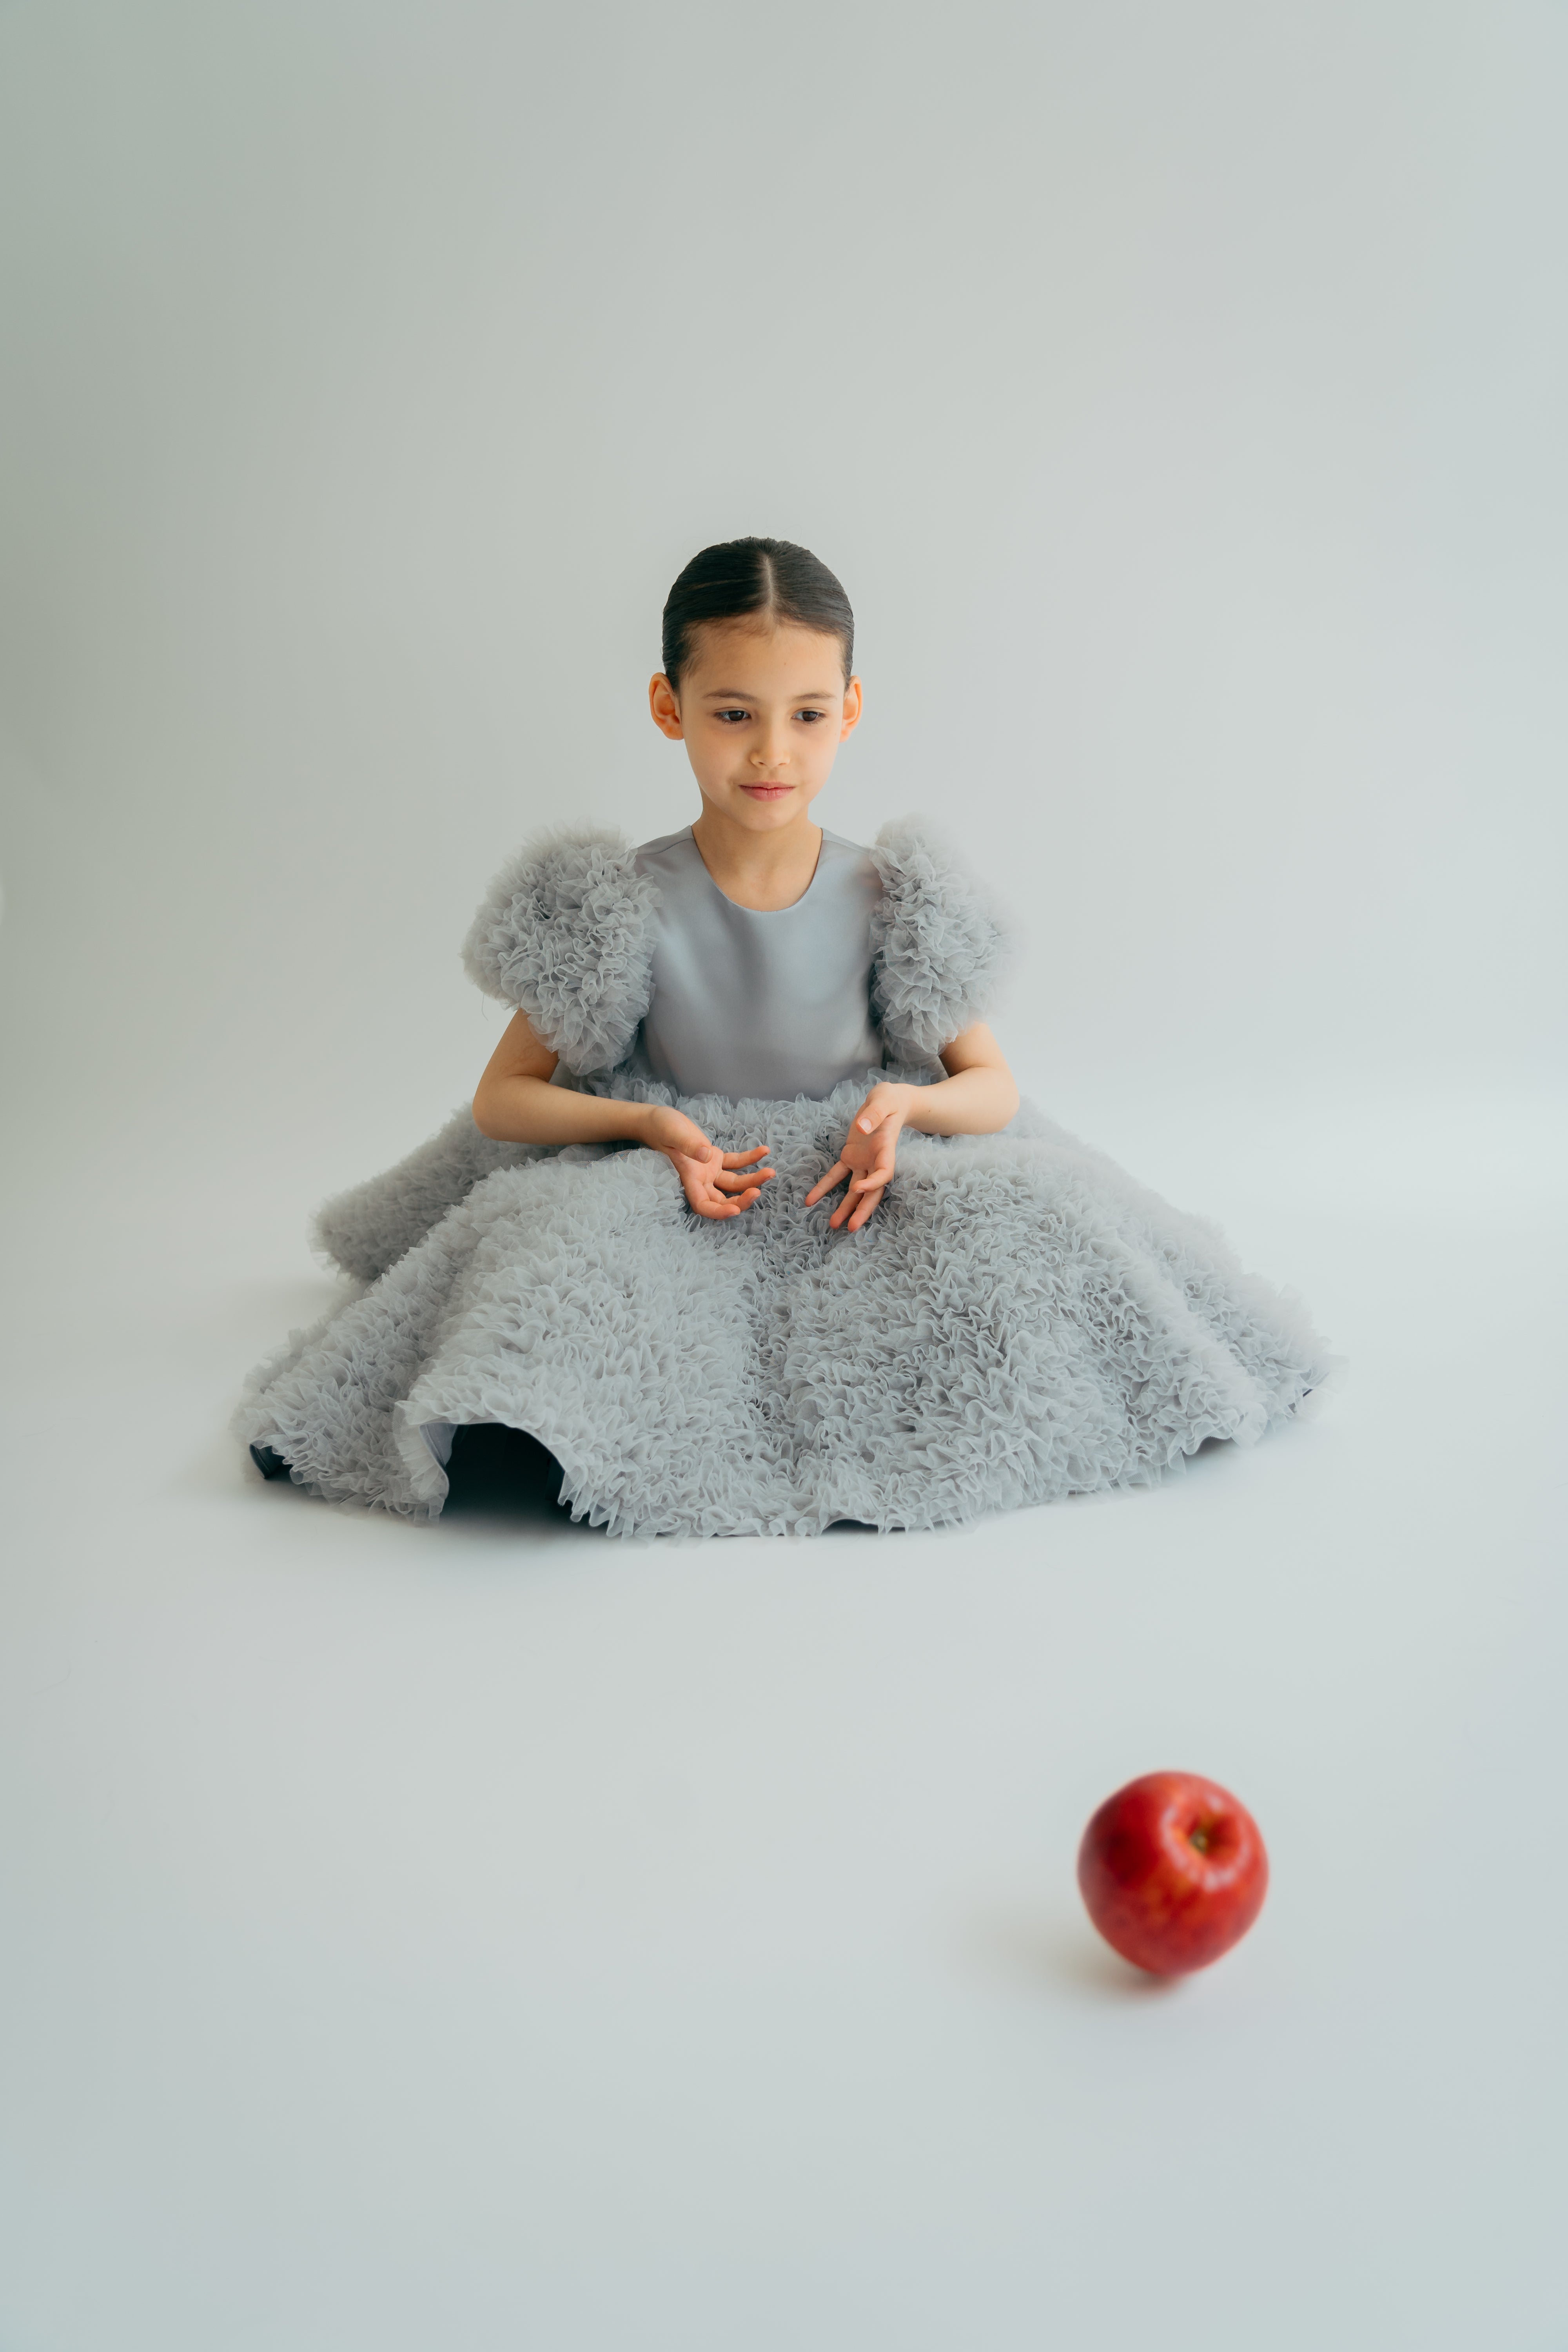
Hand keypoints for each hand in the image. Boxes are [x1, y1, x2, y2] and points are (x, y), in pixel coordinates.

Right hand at [640, 1103, 773, 1220]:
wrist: (656, 1120)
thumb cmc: (660, 1127)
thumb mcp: (672, 1133)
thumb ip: (689, 1145)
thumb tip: (706, 1155)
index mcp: (688, 1178)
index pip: (703, 1205)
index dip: (718, 1212)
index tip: (735, 1210)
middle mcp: (700, 1179)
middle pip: (723, 1199)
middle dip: (742, 1199)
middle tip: (758, 1192)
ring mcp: (708, 1170)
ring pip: (733, 1183)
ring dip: (752, 1180)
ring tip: (770, 1172)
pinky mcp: (714, 1158)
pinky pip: (735, 1162)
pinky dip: (750, 1158)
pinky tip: (764, 1151)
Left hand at [804, 1080, 910, 1232]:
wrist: (888, 1102)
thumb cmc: (889, 1101)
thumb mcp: (883, 1101)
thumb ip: (873, 1114)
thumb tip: (862, 1127)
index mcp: (887, 1150)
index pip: (884, 1173)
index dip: (873, 1183)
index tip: (858, 1188)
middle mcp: (876, 1161)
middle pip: (872, 1191)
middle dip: (862, 1209)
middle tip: (852, 1227)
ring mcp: (863, 1161)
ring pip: (855, 1189)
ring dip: (845, 1207)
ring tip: (833, 1224)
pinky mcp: (850, 1157)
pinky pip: (837, 1175)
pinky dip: (824, 1187)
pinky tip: (811, 1199)